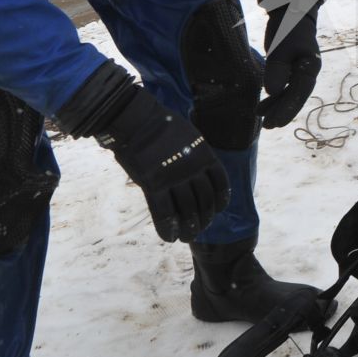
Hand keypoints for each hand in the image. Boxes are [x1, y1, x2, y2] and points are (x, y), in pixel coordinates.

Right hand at [59, 62, 228, 241]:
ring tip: (188, 236)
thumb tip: (200, 170)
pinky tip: (170, 237)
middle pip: (205, 200)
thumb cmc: (160, 124)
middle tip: (201, 228)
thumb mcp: (190, 135)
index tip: (218, 210)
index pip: (221, 183)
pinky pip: (164, 213)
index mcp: (204, 155)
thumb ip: (197, 154)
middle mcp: (193, 168)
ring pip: (187, 210)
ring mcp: (173, 178)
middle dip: (205, 218)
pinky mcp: (153, 185)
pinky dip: (168, 228)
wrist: (136, 120)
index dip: (221, 200)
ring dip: (190, 228)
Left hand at [257, 0, 324, 127]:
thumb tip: (272, 91)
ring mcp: (301, 71)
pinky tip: (263, 106)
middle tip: (268, 126)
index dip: (287, 108)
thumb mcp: (280, 46)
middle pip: (296, 97)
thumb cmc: (287, 27)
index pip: (299, 91)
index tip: (274, 121)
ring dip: (278, 107)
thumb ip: (277, 69)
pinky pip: (285, 88)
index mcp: (310, 65)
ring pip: (290, 94)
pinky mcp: (292, 70)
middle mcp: (309, 71)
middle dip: (283, 112)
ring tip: (262, 118)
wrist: (292, 11)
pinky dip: (275, 97)